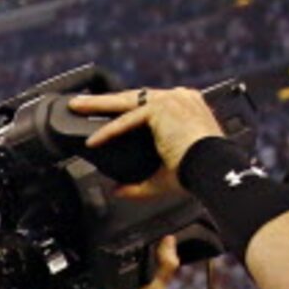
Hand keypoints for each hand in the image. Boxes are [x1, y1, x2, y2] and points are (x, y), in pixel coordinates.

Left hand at [67, 87, 225, 175]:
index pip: (147, 105)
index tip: (105, 114)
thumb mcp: (162, 179)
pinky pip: (128, 120)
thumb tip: (117, 191)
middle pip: (133, 97)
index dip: (124, 110)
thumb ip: (137, 185)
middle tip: (80, 104)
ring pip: (126, 101)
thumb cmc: (197, 173)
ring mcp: (172, 100)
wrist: (212, 170)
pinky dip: (108, 131)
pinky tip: (92, 141)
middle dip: (104, 101)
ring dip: (98, 105)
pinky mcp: (163, 108)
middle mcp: (180, 98)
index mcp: (185, 109)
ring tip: (76, 107)